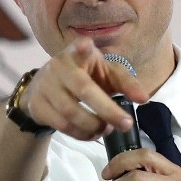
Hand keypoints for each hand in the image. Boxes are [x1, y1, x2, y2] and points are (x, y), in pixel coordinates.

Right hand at [19, 37, 148, 139]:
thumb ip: (125, 83)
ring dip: (94, 126)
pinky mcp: (37, 105)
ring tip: (108, 129)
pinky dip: (81, 134)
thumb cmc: (83, 77)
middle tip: (127, 124)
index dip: (81, 48)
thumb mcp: (104, 74)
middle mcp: (59, 66)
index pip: (79, 48)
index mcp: (77, 53)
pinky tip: (92, 133)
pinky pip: (62, 125)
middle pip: (84, 89)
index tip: (85, 45)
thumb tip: (143, 99)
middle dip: (108, 110)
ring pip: (71, 112)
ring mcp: (46, 86)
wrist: (44, 87)